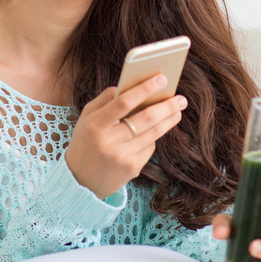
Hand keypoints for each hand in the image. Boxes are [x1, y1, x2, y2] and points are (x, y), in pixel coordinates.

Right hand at [65, 73, 186, 199]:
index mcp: (95, 125)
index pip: (123, 103)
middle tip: (181, 99)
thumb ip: (105, 100)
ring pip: (153, 133)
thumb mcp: (85, 118)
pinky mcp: (132, 168)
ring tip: (177, 110)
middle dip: (166, 106)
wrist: (80, 182)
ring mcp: (122, 157)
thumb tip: (130, 86)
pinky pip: (150, 147)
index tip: (161, 79)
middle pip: (145, 119)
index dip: (144, 89)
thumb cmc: (84, 143)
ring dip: (168, 120)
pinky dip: (152, 137)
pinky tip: (153, 132)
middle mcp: (109, 141)